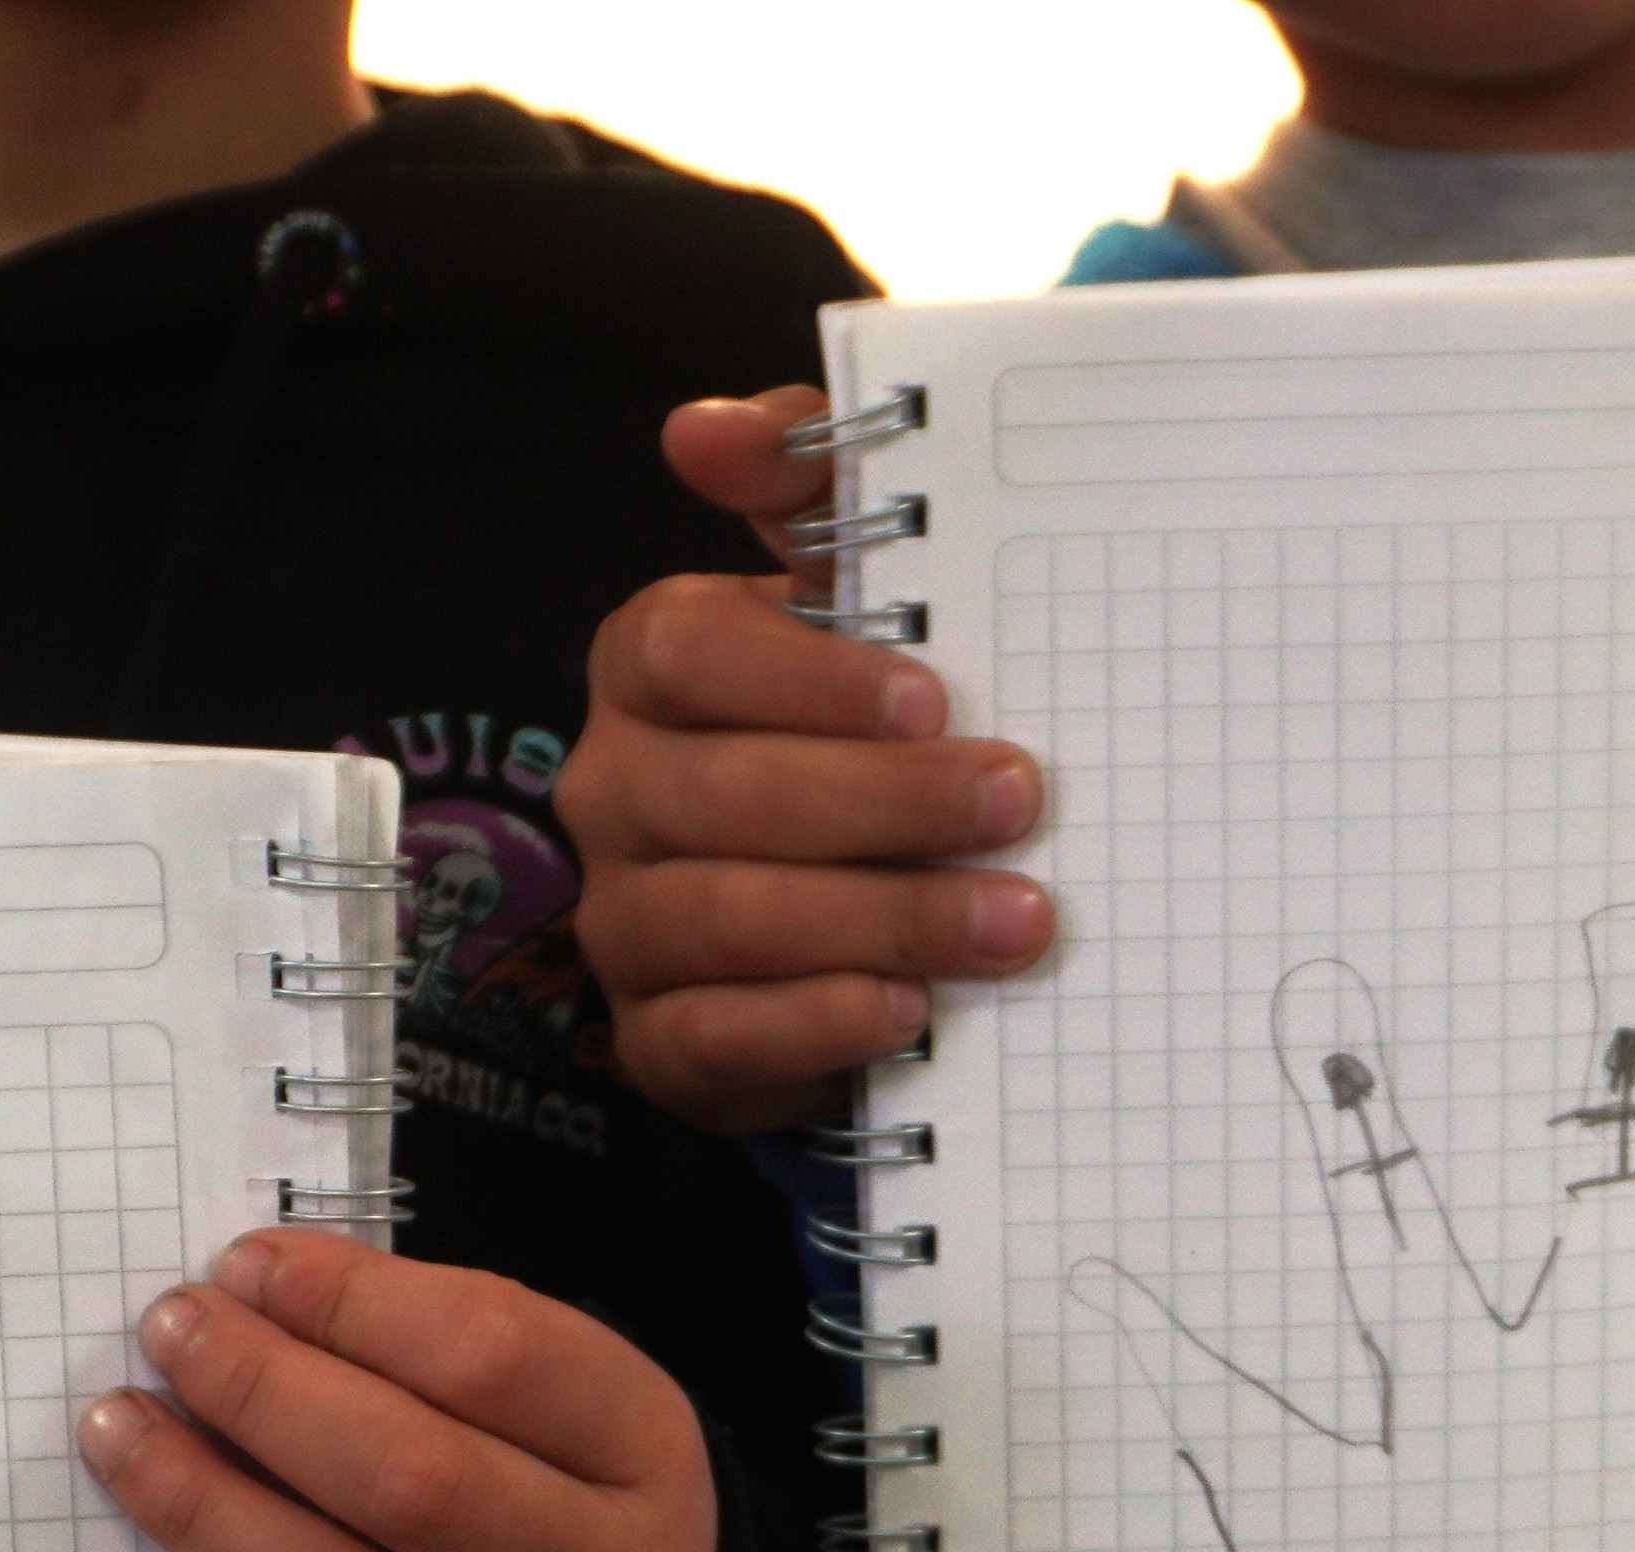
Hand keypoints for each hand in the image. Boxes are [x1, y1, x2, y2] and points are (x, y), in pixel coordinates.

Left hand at [76, 1231, 715, 1551]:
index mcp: (646, 1457)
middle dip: (260, 1397)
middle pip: (411, 1485)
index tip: (242, 1270)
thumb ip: (424, 1338)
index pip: (490, 1357)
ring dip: (209, 1518)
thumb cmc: (567, 1509)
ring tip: (127, 1441)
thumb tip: (253, 1289)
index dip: (346, 1303)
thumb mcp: (556, 1399)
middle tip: (170, 1337)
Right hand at [559, 386, 1055, 1136]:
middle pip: (728, 794)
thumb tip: (709, 431)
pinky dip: (817, 1024)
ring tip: (1011, 921)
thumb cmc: (853, 732)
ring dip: (885, 921)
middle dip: (888, 804)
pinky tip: (907, 1011)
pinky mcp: (658, 1036)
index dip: (808, 675)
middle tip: (1018, 805)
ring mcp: (626, 919)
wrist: (839, 913)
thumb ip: (806, 494)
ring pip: (731, 919)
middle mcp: (616, 789)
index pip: (685, 649)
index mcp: (650, 667)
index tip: (932, 696)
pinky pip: (713, 1036)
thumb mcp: (846, 599)